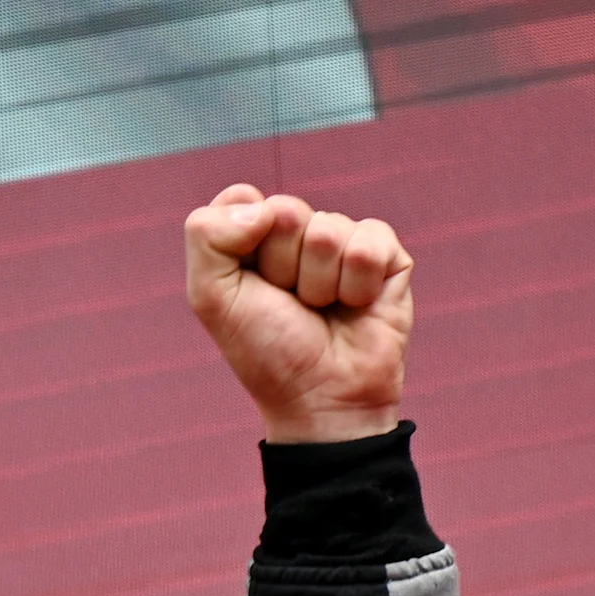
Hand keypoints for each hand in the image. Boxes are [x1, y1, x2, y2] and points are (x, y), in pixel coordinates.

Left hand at [185, 184, 411, 443]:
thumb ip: (207, 236)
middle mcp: (299, 235)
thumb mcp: (211, 297)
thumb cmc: (266, 350)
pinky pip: (370, 241)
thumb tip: (261, 204)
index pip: (242, 199)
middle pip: (286, 210)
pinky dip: (356, 283)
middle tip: (289, 302)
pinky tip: (356, 306)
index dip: (241, 240)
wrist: (320, 397)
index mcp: (253, 238)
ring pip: (328, 229)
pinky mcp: (387, 256)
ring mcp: (344, 243)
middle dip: (281, 265)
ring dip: (319, 283)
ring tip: (322, 310)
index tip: (248, 283)